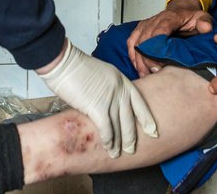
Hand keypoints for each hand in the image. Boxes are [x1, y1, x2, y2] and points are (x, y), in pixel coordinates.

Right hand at [38, 40, 157, 157]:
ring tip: (117, 154)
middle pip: (130, 118)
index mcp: (121, 80)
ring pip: (119, 126)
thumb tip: (105, 104)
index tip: (152, 130)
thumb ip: (107, 89)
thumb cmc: (75, 67)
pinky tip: (108, 149)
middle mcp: (119, 89)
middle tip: (132, 149)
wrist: (64, 62)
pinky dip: (108, 141)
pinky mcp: (98, 107)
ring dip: (118, 143)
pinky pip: (107, 129)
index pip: (139, 102)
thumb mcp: (100, 74)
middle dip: (131, 136)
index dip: (146, 118)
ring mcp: (110, 99)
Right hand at [126, 0, 212, 76]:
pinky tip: (138, 67)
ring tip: (145, 75)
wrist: (182, 9)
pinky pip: (131, 42)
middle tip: (154, 74)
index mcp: (169, 18)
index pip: (158, 33)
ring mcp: (146, 24)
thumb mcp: (202, 17)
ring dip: (139, 60)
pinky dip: (133, 55)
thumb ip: (205, 22)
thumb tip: (205, 28)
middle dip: (147, 60)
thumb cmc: (191, 17)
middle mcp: (154, 20)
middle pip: (144, 41)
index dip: (156, 50)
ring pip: (136, 43)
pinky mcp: (141, 29)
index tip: (159, 65)